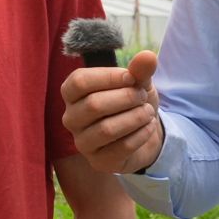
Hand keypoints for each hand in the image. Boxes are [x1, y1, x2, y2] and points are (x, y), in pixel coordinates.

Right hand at [61, 50, 162, 173]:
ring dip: (135, 117)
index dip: (109, 77)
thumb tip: (148, 56)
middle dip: (126, 98)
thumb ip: (139, 69)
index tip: (131, 78)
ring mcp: (82, 142)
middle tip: (142, 96)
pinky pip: (121, 147)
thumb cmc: (131, 102)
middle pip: (94, 105)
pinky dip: (140, 135)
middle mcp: (71, 118)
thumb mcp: (136, 82)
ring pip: (107, 129)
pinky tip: (148, 127)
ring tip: (148, 112)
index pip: (80, 81)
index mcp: (72, 93)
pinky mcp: (98, 161)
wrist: (142, 134)